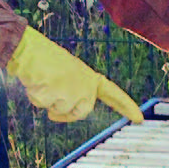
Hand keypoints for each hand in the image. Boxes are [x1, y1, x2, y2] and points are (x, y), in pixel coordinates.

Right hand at [6, 26, 144, 123]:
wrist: (29, 49)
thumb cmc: (44, 59)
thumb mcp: (66, 74)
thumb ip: (72, 91)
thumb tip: (58, 114)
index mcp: (89, 76)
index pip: (112, 92)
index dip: (125, 105)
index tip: (139, 118)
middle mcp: (85, 84)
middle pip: (82, 111)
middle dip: (66, 111)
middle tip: (53, 91)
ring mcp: (72, 90)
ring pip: (61, 111)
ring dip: (48, 101)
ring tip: (44, 81)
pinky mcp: (57, 96)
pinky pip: (44, 107)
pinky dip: (37, 97)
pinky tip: (36, 82)